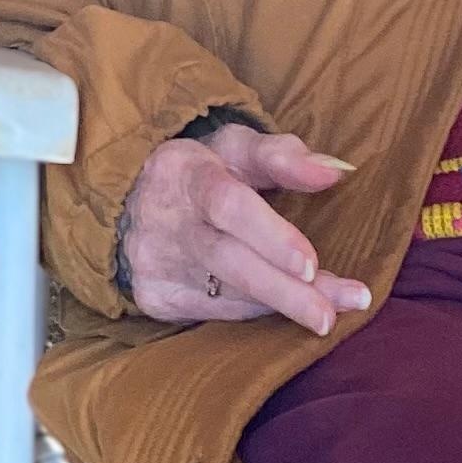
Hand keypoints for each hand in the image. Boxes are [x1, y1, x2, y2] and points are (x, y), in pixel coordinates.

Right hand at [117, 120, 372, 336]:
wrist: (127, 203)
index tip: (312, 264)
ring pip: (227, 295)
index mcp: (184, 172)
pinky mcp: (156, 297)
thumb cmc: (201, 172)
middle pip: (228, 261)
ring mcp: (155, 264)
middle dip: (284, 291)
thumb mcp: (234, 148)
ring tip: (329, 314)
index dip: (271, 236)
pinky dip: (257, 311)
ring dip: (282, 306)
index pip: (228, 205)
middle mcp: (164, 221)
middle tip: (331, 314)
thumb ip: (282, 156)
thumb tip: (333, 171)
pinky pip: (217, 311)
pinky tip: (288, 308)